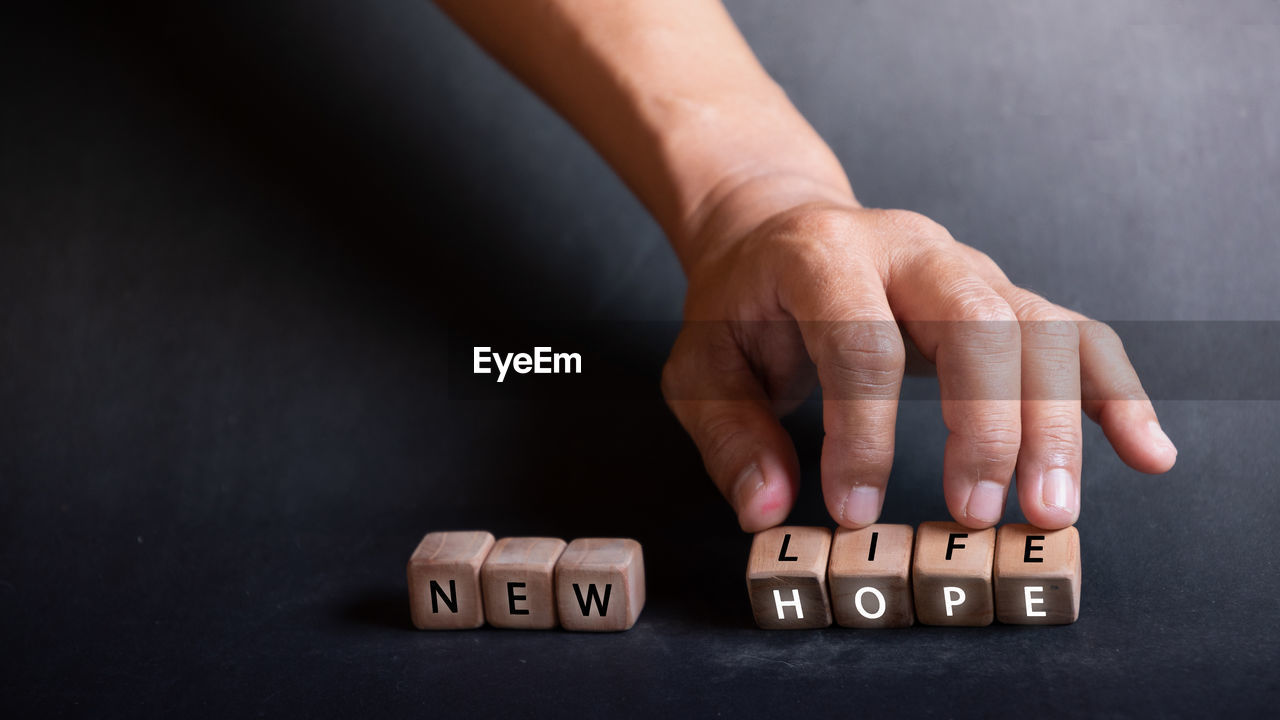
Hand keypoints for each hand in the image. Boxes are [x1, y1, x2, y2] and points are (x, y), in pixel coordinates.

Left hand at [662, 183, 1177, 531]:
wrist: (778, 229)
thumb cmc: (742, 304)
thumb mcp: (701, 365)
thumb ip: (730, 436)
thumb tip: (768, 508)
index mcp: (824, 256)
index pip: (861, 343)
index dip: (861, 435)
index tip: (855, 512)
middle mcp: (909, 250)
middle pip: (976, 321)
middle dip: (985, 423)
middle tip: (980, 513)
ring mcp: (967, 268)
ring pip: (1037, 329)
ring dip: (1057, 420)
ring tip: (1053, 508)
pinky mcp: (1003, 296)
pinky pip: (1076, 336)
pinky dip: (1115, 394)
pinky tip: (1145, 452)